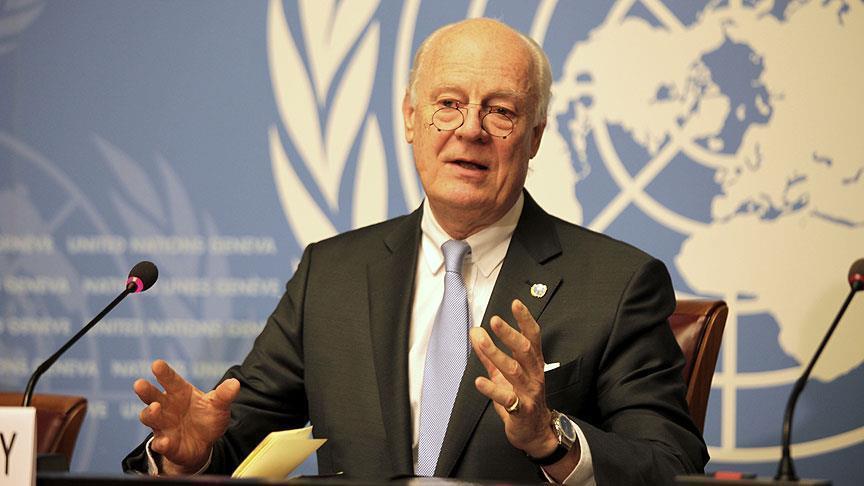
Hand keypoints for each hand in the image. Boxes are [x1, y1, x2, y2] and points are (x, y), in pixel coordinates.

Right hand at [134, 359, 239, 474]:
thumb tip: (235, 383)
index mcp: (180, 392)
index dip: (163, 372)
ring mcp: (163, 425)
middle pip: (152, 396)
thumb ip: (224, 395)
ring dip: (150, 413)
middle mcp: (167, 407)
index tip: (157, 364)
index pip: (170, 379)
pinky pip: (160, 443)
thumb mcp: (219, 406)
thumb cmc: (207, 418)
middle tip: (140, 384)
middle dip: (145, 390)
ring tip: (155, 408)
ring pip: (149, 417)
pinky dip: (161, 443)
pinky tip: (164, 442)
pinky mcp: (166, 444)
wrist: (204, 444)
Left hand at [470, 299, 557, 457]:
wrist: (535, 432)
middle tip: (495, 320)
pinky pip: (507, 398)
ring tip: (481, 341)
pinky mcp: (521, 410)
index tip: (516, 304)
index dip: (525, 320)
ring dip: (496, 355)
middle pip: (524, 350)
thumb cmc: (521, 399)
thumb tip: (476, 332)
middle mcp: (533, 375)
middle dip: (510, 334)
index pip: (532, 337)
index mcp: (533, 364)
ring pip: (514, 370)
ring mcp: (528, 392)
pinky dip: (492, 389)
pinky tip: (479, 381)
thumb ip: (490, 354)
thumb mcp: (505, 375)